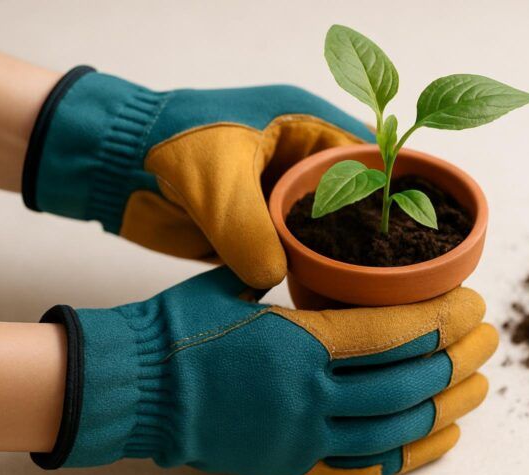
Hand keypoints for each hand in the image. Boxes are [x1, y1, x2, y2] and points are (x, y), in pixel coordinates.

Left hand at [23, 68, 373, 287]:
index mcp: (304, 126)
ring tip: (370, 289)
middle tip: (398, 272)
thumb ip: (250, 229)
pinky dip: (306, 268)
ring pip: (326, 226)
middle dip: (371, 229)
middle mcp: (301, 160)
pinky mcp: (259, 224)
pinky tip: (324, 294)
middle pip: (354, 195)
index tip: (415, 228)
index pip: (368, 155)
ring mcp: (280, 193)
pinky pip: (294, 248)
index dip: (395, 188)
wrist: (113, 164)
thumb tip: (276, 279)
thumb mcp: (216, 181)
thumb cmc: (168, 145)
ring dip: (339, 253)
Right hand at [34, 267, 497, 474]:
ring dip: (448, 404)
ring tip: (480, 386)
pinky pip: (367, 467)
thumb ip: (293, 278)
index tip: (473, 301)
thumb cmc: (181, 327)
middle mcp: (312, 394)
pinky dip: (412, 452)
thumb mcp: (239, 283)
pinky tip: (443, 437)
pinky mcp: (293, 465)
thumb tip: (338, 265)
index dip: (444, 316)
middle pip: (409, 378)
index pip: (396, 329)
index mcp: (301, 340)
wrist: (135, 387)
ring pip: (398, 425)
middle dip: (459, 356)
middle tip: (489, 337)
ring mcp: (305, 436)